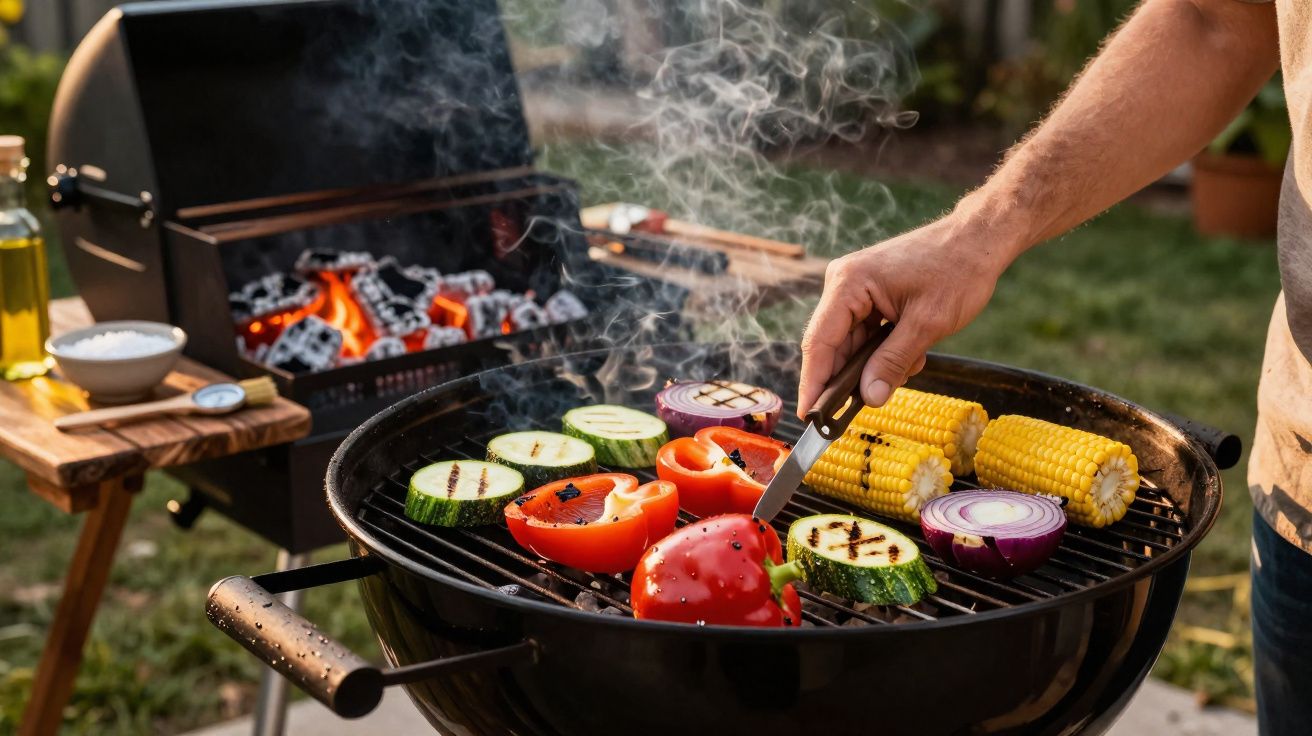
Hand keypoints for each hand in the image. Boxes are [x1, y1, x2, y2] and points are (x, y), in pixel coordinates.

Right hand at [798, 211, 1019, 416]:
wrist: (978, 240)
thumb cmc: (957, 271)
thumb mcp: (927, 324)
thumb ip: (893, 362)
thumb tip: (869, 397)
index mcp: (848, 283)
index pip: (819, 342)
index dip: (813, 383)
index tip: (809, 416)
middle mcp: (844, 283)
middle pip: (832, 345)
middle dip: (852, 377)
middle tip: (868, 404)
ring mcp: (855, 288)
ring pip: (852, 343)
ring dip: (875, 364)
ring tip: (911, 364)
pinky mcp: (869, 295)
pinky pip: (865, 333)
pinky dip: (884, 351)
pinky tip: (913, 352)